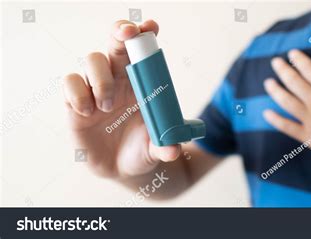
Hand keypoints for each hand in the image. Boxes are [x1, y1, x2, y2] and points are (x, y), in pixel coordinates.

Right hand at [63, 20, 180, 177]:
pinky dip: (78, 93)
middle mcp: (118, 79)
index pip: (141, 50)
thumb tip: (173, 150)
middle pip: (115, 42)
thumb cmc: (141, 150)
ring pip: (92, 60)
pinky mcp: (74, 103)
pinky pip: (70, 82)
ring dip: (101, 79)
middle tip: (127, 34)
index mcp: (141, 82)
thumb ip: (164, 146)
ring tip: (107, 106)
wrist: (120, 169)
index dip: (144, 33)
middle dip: (121, 31)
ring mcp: (95, 89)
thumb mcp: (155, 149)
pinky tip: (87, 112)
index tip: (150, 28)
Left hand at [263, 36, 310, 172]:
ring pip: (287, 102)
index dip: (300, 60)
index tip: (291, 54)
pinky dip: (276, 120)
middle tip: (275, 62)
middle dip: (284, 70)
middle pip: (294, 83)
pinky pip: (288, 128)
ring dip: (276, 91)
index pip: (310, 69)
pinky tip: (266, 114)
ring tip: (268, 83)